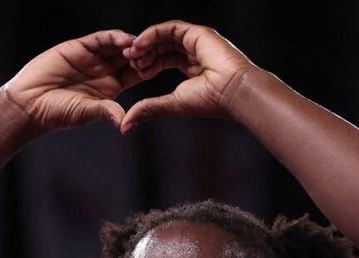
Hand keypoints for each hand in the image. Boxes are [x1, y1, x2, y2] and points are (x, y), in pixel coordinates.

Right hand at [4, 29, 141, 132]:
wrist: (30, 102)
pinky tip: (124, 40)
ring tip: (140, 47)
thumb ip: (105, 111)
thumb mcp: (86, 112)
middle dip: (142, 54)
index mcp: (111, 88)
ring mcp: (92, 58)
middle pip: (130, 57)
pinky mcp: (79, 47)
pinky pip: (100, 39)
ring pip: (117, 46)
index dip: (147, 69)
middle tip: (153, 53)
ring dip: (130, 45)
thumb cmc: (57, 113)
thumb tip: (124, 121)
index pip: (135, 75)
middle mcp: (104, 71)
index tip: (158, 68)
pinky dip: (113, 37)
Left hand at [120, 20, 256, 133]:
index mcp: (192, 67)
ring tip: (133, 54)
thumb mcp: (172, 104)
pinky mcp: (197, 33)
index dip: (147, 64)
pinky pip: (169, 29)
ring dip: (146, 44)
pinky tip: (140, 45)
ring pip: (164, 36)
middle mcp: (195, 52)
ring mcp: (197, 41)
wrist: (233, 92)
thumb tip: (126, 126)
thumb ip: (149, 109)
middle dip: (144, 53)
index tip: (135, 72)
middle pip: (162, 46)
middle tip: (129, 60)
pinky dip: (152, 35)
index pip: (164, 59)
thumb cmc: (209, 101)